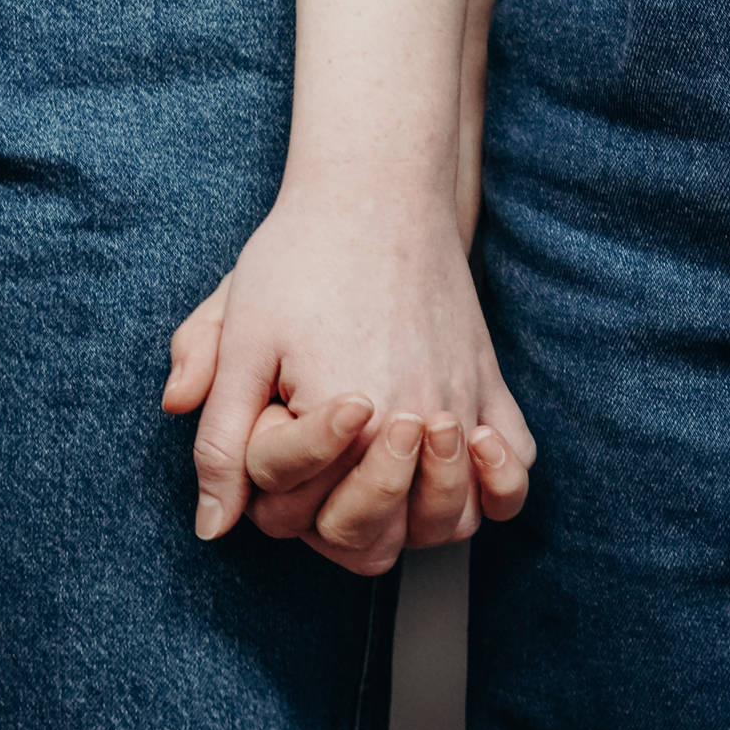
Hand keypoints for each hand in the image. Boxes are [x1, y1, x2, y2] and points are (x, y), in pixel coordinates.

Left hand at [162, 185, 534, 574]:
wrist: (376, 191)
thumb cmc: (299, 259)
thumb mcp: (238, 340)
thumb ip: (220, 440)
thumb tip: (213, 528)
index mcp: (344, 418)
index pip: (298, 509)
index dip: (267, 482)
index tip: (274, 420)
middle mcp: (415, 423)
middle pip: (377, 538)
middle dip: (332, 515)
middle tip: (319, 461)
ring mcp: (463, 406)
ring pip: (452, 522)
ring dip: (411, 518)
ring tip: (382, 470)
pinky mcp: (492, 385)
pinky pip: (516, 472)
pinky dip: (496, 488)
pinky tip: (461, 461)